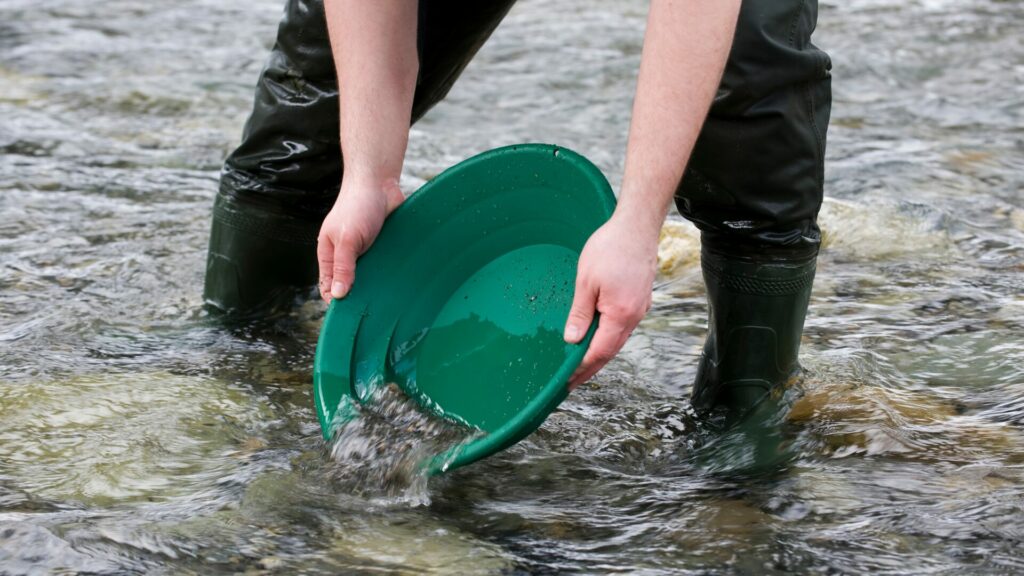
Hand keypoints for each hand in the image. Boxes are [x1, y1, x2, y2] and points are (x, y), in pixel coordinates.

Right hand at [316, 176, 404, 300]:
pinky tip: (399, 285)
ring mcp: (365, 253)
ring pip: (369, 278)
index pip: (328, 286)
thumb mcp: (347, 240)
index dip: (336, 301)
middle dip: (358, 297)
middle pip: (349, 285)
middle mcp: (346, 256)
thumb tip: (337, 296)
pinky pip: (384, 267)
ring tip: (388, 301)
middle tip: (372, 311)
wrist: (380, 184)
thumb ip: (342, 267)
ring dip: (376, 287)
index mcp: (329, 255)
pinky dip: (390, 275)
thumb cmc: (357, 207)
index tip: (350, 316)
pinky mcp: (382, 248)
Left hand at [563, 213, 658, 388]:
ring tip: (581, 365)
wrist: (637, 227)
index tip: (566, 381)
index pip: (598, 352)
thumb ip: (580, 314)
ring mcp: (640, 309)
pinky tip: (597, 339)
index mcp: (620, 315)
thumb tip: (572, 340)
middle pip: (610, 351)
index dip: (581, 368)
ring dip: (600, 354)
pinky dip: (608, 338)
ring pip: (618, 340)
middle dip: (590, 368)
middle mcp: (634, 316)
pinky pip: (623, 327)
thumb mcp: (586, 282)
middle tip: (571, 382)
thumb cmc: (610, 248)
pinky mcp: (640, 300)